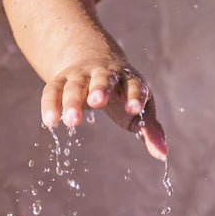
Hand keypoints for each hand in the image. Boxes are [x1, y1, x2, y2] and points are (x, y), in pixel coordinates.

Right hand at [41, 54, 168, 160]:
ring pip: (76, 85)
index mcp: (129, 80)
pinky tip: (51, 122)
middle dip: (100, 89)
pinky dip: (51, 104)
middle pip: (104, 79)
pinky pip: (53, 90)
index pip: (135, 86)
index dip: (134, 96)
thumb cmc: (123, 94)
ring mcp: (82, 75)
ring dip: (73, 101)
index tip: (134, 110)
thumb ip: (150, 130)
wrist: (96, 61)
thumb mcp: (139, 109)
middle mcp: (105, 73)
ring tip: (73, 121)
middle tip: (97, 103)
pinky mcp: (61, 80)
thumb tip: (163, 155)